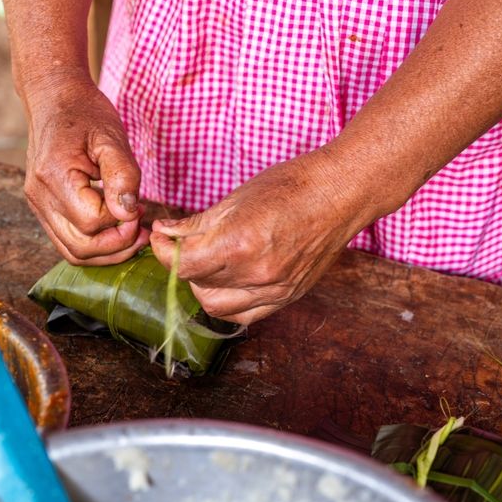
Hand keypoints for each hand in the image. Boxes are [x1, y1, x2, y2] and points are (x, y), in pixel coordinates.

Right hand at [22, 71, 148, 264]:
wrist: (55, 99)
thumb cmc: (85, 113)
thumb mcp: (112, 137)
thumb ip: (122, 175)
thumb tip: (127, 214)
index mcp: (55, 177)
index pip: (91, 223)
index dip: (121, 223)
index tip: (139, 206)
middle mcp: (40, 197)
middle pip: (80, 248)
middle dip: (117, 246)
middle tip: (141, 228)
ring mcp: (38, 206)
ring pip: (72, 252)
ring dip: (107, 252)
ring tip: (132, 233)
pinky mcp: (43, 209)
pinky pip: (67, 241)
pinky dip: (94, 244)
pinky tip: (115, 228)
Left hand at [149, 148, 378, 323]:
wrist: (340, 194)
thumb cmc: (292, 186)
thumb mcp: (236, 198)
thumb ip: (196, 224)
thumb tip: (164, 234)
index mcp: (238, 244)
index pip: (182, 265)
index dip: (163, 252)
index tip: (161, 238)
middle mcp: (255, 274)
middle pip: (196, 283)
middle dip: (182, 264)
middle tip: (183, 244)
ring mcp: (274, 290)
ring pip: (216, 306)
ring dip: (202, 286)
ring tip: (208, 262)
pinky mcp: (287, 297)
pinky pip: (244, 315)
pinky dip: (228, 302)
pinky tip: (228, 281)